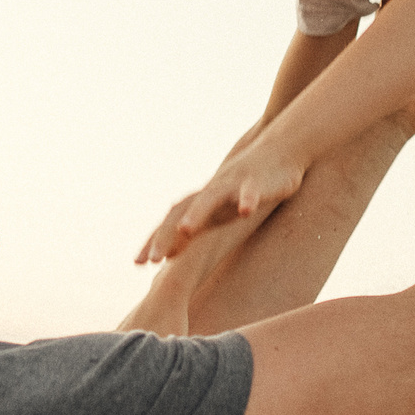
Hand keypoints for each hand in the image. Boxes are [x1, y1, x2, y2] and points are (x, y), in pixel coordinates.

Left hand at [137, 145, 305, 263]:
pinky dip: (247, 199)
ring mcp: (231, 184)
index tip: (137, 263)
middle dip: (165, 235)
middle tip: (152, 260)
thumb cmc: (245, 187)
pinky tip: (245, 211)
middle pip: (181, 212)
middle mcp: (209, 192)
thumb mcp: (218, 211)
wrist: (277, 151)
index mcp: (200, 202)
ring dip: (197, 213)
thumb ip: (196, 228)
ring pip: (210, 198)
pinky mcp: (256, 181)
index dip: (154, 241)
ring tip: (185, 230)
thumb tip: (171, 253)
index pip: (170, 222)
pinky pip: (250, 191)